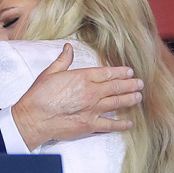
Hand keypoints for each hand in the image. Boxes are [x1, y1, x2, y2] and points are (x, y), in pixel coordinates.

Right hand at [11, 43, 142, 149]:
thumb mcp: (50, 73)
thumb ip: (63, 60)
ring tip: (138, 97)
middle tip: (140, 84)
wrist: (34, 118)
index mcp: (82, 78)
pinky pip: (109, 125)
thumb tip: (68, 48)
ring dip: (129, 100)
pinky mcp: (89, 125)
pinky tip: (129, 123)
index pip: (107, 73)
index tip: (129, 71)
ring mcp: (92, 109)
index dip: (120, 72)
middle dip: (129, 85)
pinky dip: (121, 124)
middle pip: (115, 87)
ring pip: (116, 103)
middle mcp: (91, 92)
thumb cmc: (39, 95)